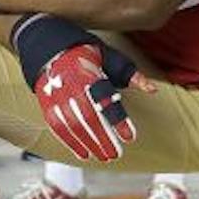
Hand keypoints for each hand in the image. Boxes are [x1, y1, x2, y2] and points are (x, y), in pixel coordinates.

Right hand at [10, 15, 156, 163]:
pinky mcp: (46, 103)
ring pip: (73, 125)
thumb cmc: (84, 52)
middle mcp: (71, 84)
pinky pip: (57, 126)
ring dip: (89, 143)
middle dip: (103, 137)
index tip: (130, 137)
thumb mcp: (108, 56)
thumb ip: (130, 74)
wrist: (46, 42)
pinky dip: (70, 142)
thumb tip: (152, 89)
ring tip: (104, 156)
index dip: (118, 120)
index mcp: (89, 72)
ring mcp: (56, 95)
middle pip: (89, 116)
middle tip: (116, 153)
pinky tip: (83, 154)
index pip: (105, 100)